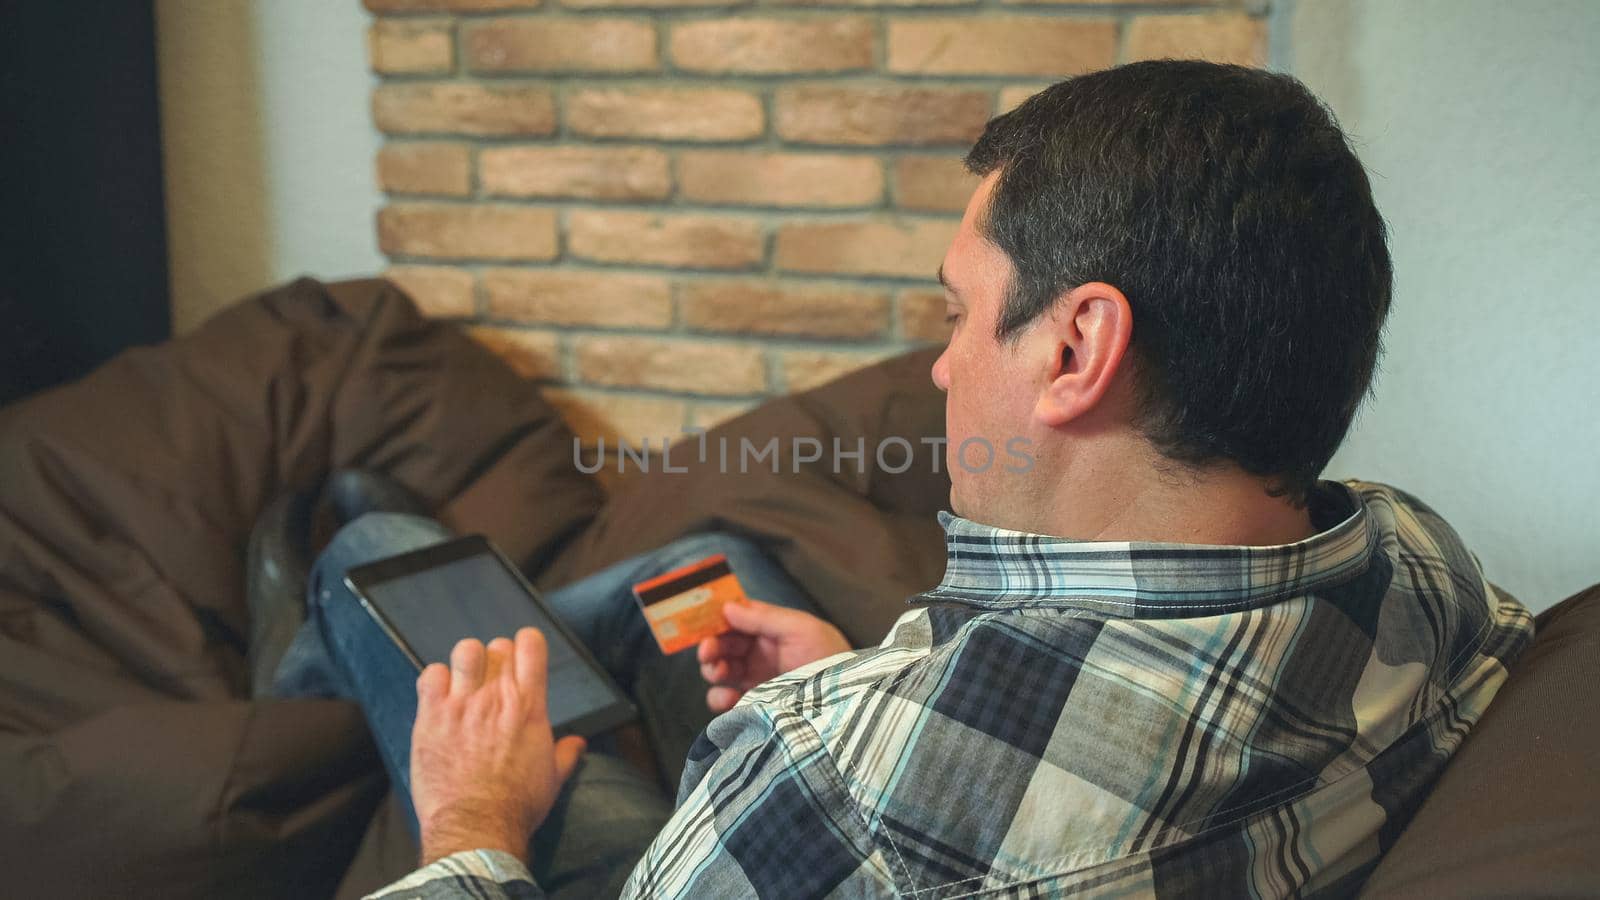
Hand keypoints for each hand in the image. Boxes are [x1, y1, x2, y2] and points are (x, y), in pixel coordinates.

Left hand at [410, 629, 586, 865]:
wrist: (476, 827)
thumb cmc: (517, 805)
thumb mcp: (553, 779)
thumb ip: (566, 754)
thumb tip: (578, 743)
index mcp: (529, 705)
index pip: (531, 645)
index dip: (528, 645)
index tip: (524, 656)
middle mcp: (496, 697)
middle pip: (498, 647)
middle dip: (498, 659)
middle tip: (493, 681)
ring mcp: (461, 704)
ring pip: (465, 651)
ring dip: (467, 664)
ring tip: (465, 683)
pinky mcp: (431, 717)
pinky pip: (430, 675)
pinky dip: (436, 681)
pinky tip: (440, 698)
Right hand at [697, 599, 850, 712]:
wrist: (843, 701)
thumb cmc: (829, 658)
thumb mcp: (801, 629)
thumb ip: (764, 617)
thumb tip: (728, 608)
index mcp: (772, 630)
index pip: (737, 619)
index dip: (717, 618)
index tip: (700, 621)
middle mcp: (761, 653)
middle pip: (724, 644)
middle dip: (711, 645)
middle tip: (707, 652)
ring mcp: (756, 680)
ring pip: (720, 670)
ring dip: (713, 669)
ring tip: (719, 672)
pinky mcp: (754, 704)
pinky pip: (726, 700)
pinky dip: (719, 697)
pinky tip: (728, 697)